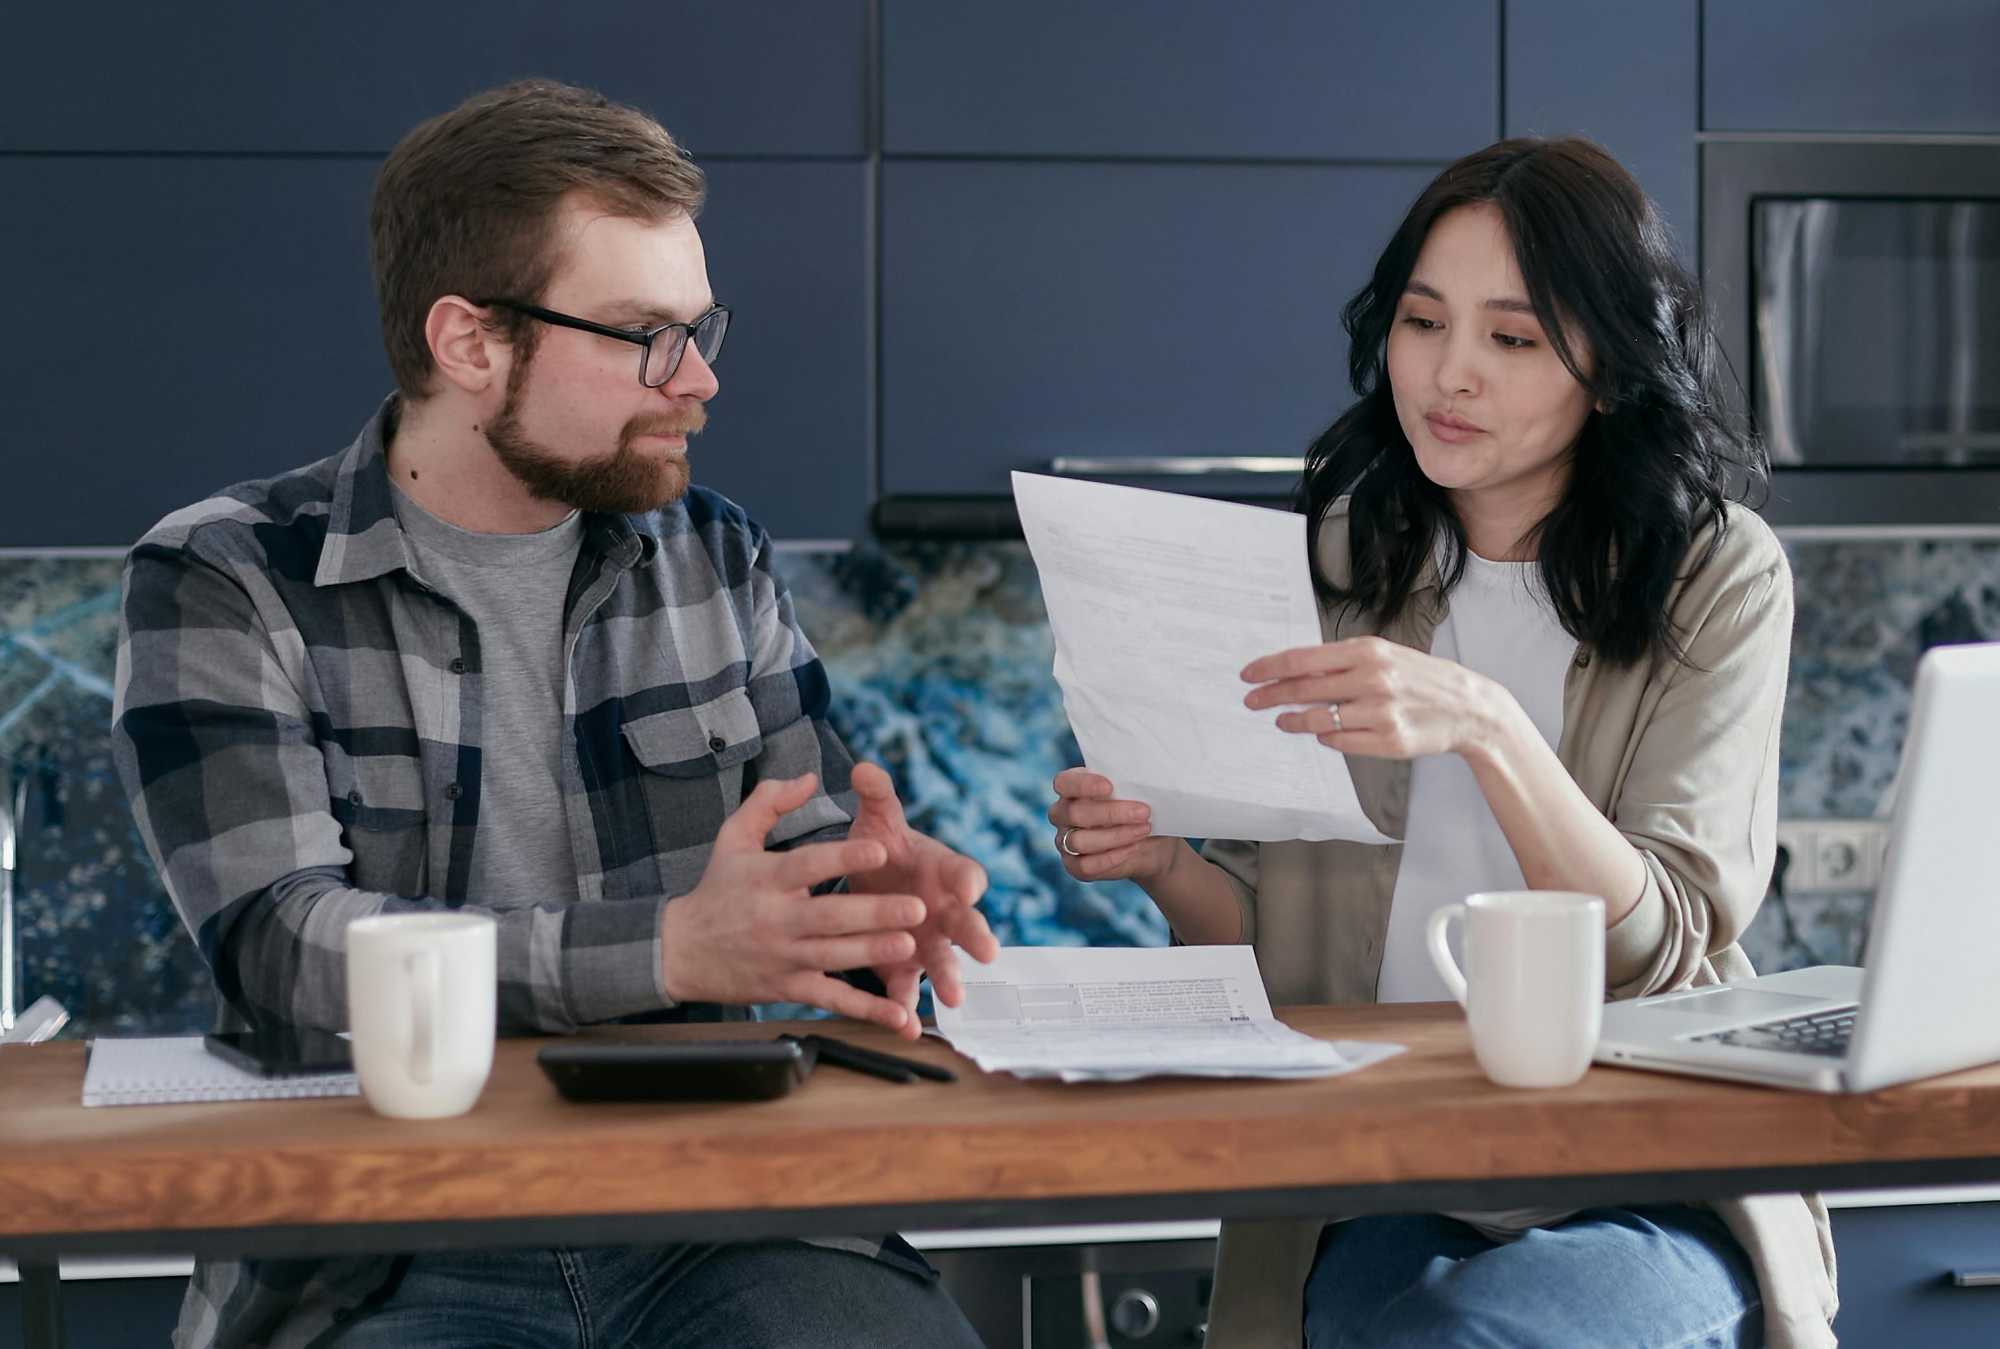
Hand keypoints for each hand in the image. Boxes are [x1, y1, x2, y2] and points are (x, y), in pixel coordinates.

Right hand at [660, 773, 929, 1032]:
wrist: (679, 951)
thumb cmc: (716, 889)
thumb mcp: (732, 837)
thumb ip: (769, 802)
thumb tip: (809, 778)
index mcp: (767, 879)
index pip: (808, 866)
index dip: (843, 858)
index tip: (880, 850)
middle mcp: (776, 919)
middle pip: (830, 916)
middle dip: (875, 913)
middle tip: (916, 907)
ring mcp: (784, 957)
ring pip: (833, 957)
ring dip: (873, 952)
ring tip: (909, 945)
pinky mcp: (789, 988)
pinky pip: (831, 999)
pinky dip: (866, 1010)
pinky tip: (898, 1015)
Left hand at [844, 761, 999, 1037]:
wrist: (869, 882)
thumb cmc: (882, 848)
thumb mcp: (876, 820)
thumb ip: (876, 796)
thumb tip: (864, 768)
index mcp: (943, 869)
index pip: (964, 871)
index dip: (968, 878)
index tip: (969, 886)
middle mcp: (945, 908)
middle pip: (967, 921)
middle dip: (976, 935)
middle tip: (986, 951)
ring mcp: (928, 941)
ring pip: (944, 961)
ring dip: (951, 978)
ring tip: (954, 999)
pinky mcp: (904, 968)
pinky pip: (909, 989)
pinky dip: (908, 1008)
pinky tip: (906, 1026)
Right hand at [1048, 768, 1178, 884]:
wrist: (1153, 843)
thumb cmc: (1141, 809)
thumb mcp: (1139, 792)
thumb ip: (1130, 785)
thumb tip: (1143, 780)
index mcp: (1071, 787)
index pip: (1064, 782)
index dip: (1083, 785)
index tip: (1109, 787)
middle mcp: (1062, 813)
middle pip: (1074, 813)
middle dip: (1111, 813)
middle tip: (1143, 812)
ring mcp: (1065, 841)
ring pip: (1079, 841)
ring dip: (1115, 836)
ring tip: (1143, 830)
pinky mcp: (1074, 866)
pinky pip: (1085, 866)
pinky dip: (1111, 858)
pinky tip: (1132, 848)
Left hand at [1241, 636, 1507, 760]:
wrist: (1468, 707)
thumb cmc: (1420, 678)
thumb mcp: (1384, 656)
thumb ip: (1342, 663)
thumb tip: (1294, 672)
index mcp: (1367, 651)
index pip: (1303, 660)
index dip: (1269, 668)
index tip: (1248, 675)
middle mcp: (1372, 679)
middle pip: (1303, 689)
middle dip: (1270, 696)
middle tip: (1251, 701)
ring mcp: (1381, 712)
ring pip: (1318, 720)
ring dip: (1293, 721)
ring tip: (1282, 721)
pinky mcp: (1388, 741)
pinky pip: (1340, 742)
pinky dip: (1326, 737)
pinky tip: (1322, 733)